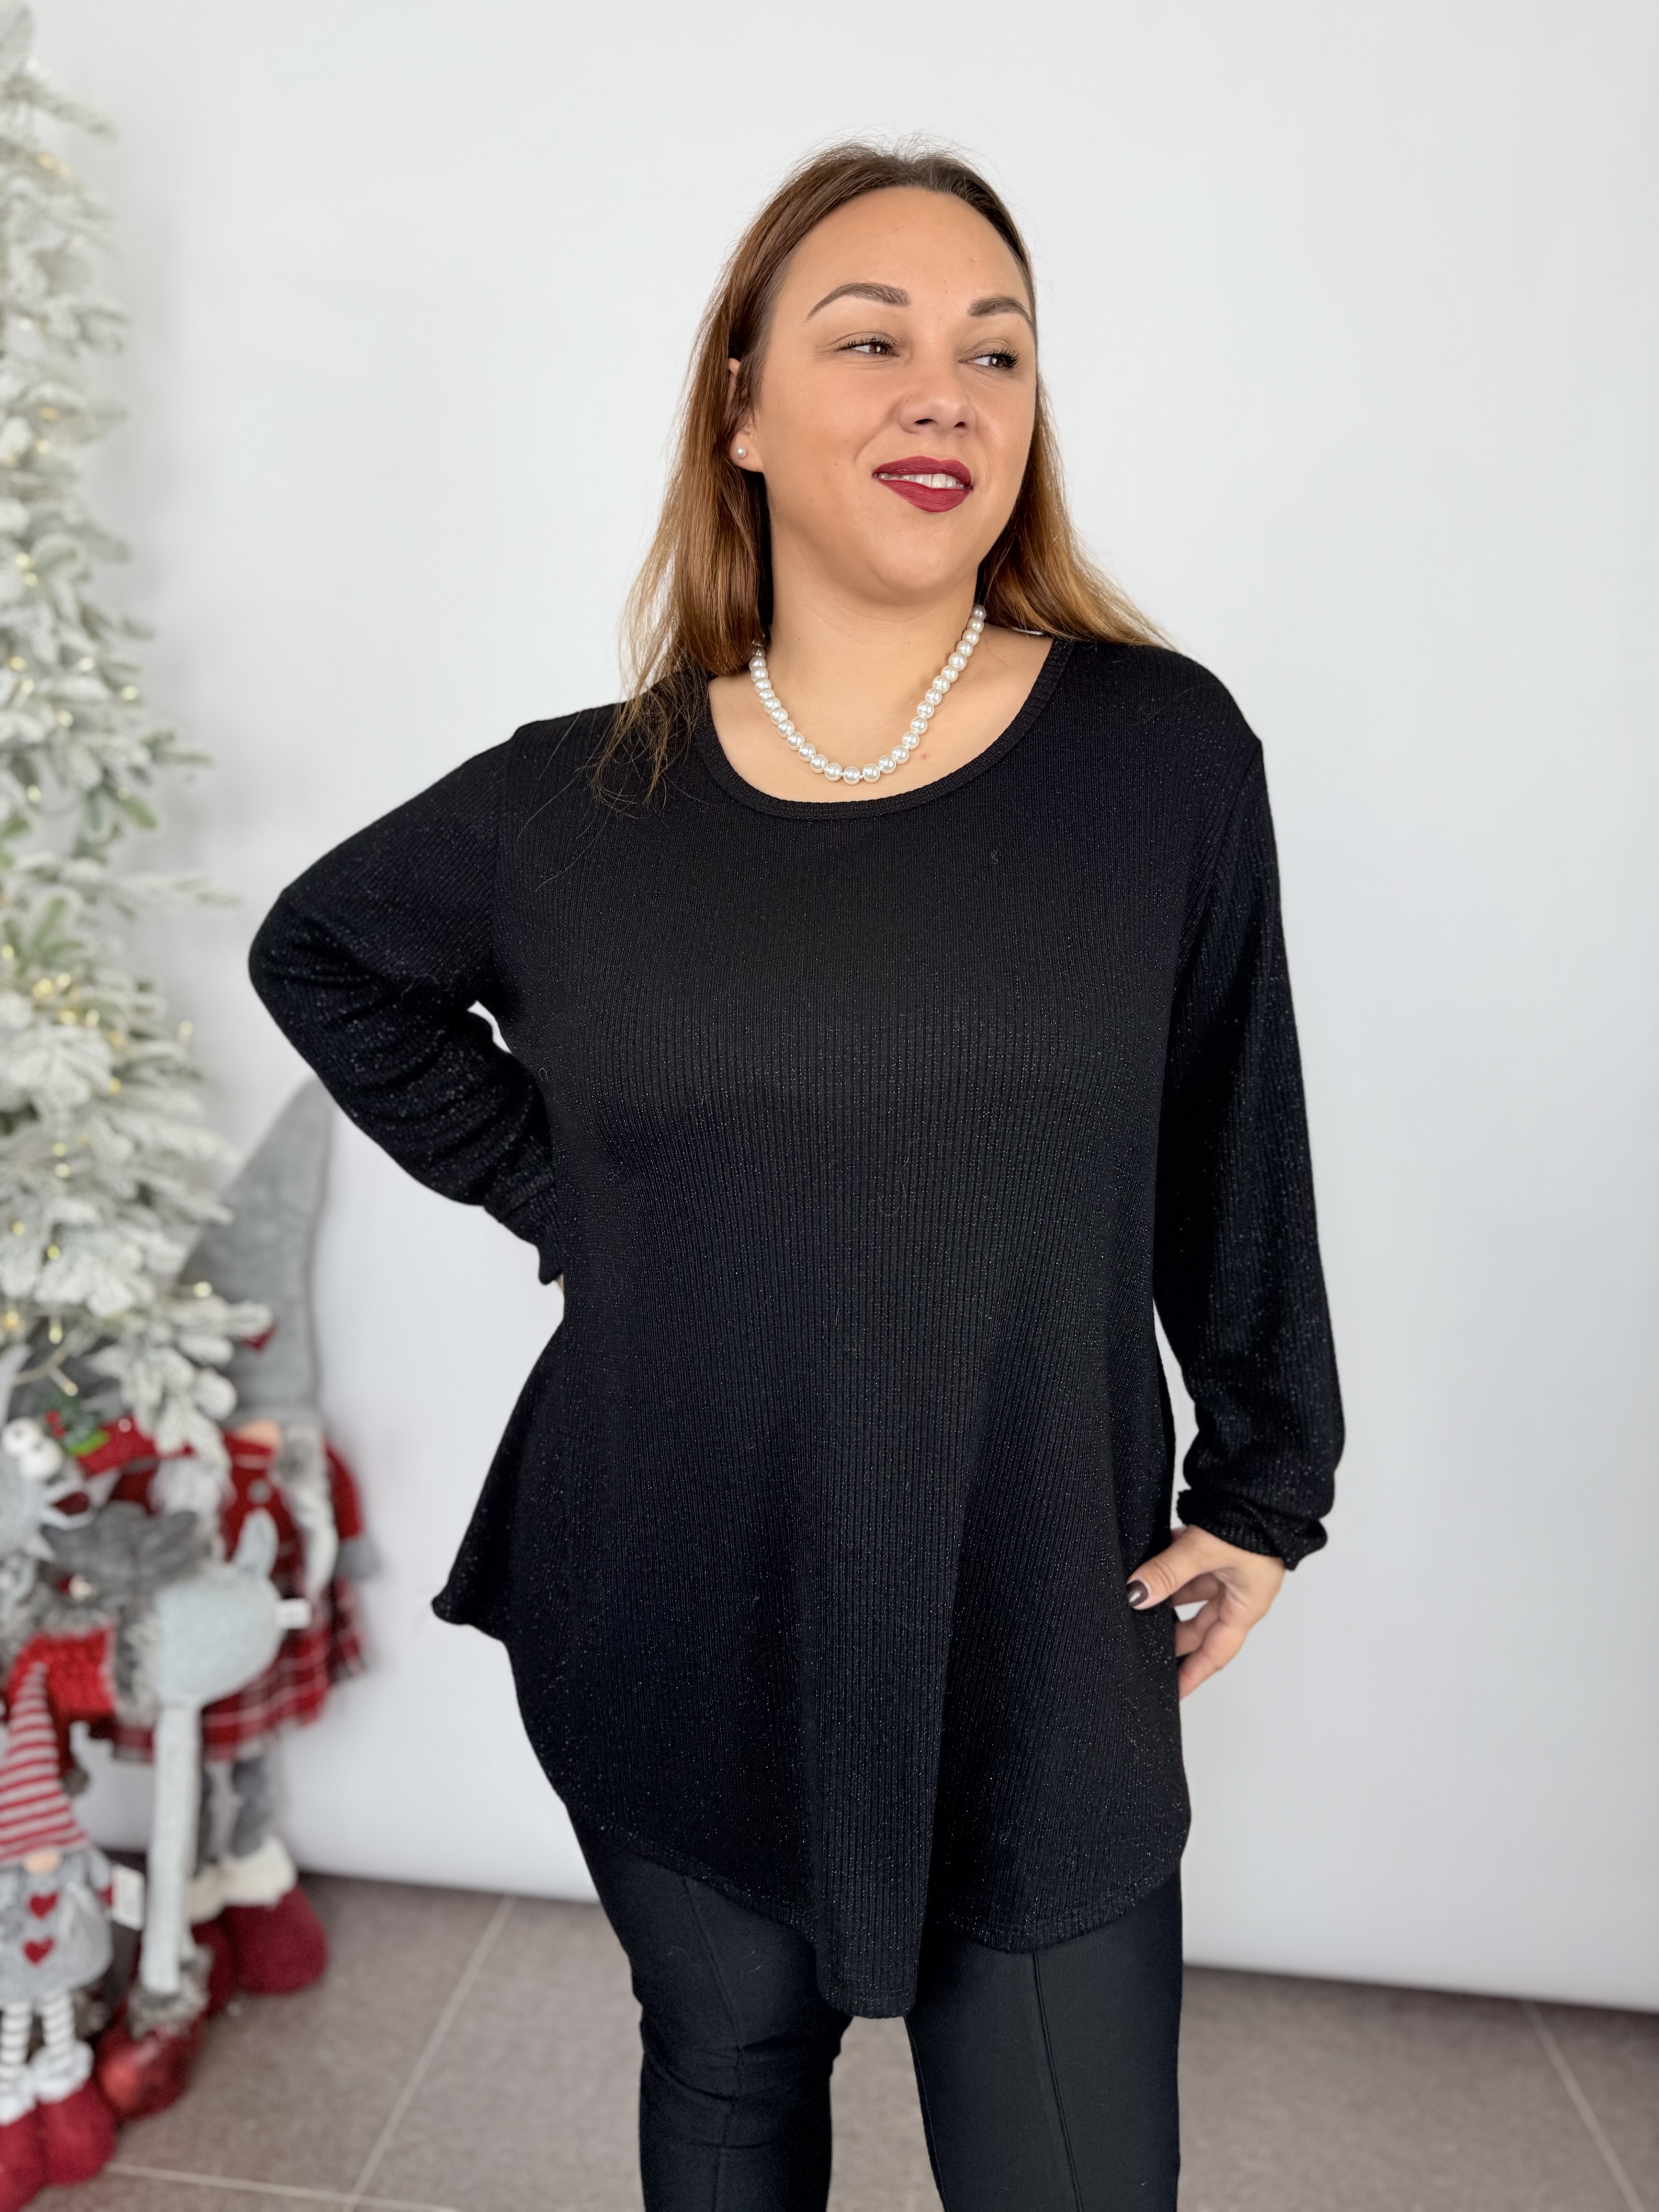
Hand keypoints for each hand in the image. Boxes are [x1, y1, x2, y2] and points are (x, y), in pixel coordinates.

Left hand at [1126, 1525, 1284, 1698]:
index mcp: (1245, 1606)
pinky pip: (1186, 1567)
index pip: (1215, 1653)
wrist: (1264, 1482)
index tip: (1171, 1694)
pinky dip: (1166, 1569)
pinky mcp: (1214, 1548)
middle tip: (1141, 1650)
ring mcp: (1225, 1570)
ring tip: (1133, 1607)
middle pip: (1199, 1627)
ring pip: (1189, 1593)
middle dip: (1172, 1639)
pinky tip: (1142, 1571)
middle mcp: (1236, 1593)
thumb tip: (1136, 1594)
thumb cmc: (1253, 1523)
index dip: (1192, 1674)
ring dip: (1164, 1597)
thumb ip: (1168, 1573)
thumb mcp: (1205, 1552)